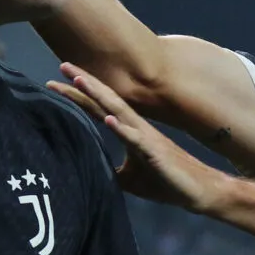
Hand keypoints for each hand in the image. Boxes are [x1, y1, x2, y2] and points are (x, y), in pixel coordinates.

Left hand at [48, 63, 232, 213]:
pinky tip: (109, 119)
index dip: (77, 95)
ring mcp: (146, 138)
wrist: (200, 191)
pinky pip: (137, 139)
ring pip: (119, 111)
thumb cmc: (166, 182)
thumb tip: (86, 174)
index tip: (53, 81)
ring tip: (80, 80)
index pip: (98, 108)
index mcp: (129, 131)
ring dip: (100, 95)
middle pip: (106, 100)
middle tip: (62, 64)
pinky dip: (122, 128)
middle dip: (84, 83)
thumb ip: (108, 170)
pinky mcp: (156, 154)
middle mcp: (137, 127)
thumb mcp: (129, 179)